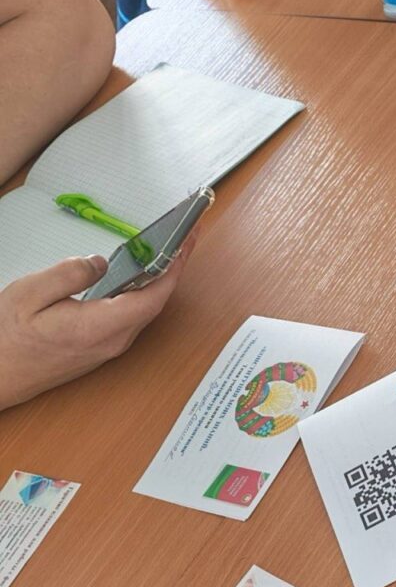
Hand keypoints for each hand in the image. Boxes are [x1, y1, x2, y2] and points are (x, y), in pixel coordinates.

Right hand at [0, 237, 194, 410]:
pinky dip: (144, 292)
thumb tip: (101, 264)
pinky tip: (143, 276)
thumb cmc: (7, 339)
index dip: (174, 268)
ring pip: (145, 310)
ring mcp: (110, 347)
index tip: (187, 244)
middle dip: (173, 268)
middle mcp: (112, 341)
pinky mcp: (103, 347)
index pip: (153, 297)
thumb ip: (70, 274)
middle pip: (155, 302)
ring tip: (169, 251)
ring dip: (160, 280)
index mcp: (98, 327)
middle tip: (183, 239)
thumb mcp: (29, 294)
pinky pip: (133, 316)